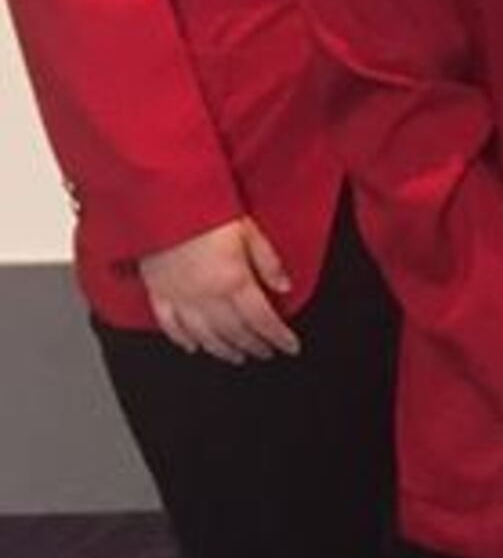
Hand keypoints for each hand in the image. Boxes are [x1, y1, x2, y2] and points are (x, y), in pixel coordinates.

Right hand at [134, 217, 300, 362]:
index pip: (262, 319)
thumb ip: (268, 262)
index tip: (290, 347)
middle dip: (254, 346)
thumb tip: (284, 287)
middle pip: (235, 331)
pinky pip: (169, 325)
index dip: (278, 337)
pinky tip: (193, 347)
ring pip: (204, 335)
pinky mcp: (158, 292)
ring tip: (237, 356)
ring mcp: (180, 296)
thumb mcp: (249, 231)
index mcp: (233, 280)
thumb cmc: (207, 210)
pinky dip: (182, 340)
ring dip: (223, 349)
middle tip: (265, 352)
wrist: (164, 200)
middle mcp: (206, 294)